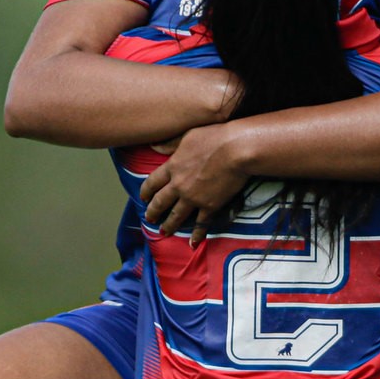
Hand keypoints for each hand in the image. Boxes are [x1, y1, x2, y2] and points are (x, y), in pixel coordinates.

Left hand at [139, 123, 247, 242]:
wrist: (236, 150)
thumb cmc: (214, 137)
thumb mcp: (187, 135)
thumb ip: (170, 143)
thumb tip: (154, 146)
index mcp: (172, 166)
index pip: (153, 182)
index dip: (146, 191)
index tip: (143, 197)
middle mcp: (179, 185)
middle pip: (160, 202)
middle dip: (153, 211)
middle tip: (149, 218)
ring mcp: (193, 198)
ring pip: (176, 216)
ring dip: (169, 225)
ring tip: (164, 232)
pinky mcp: (209, 207)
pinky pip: (200, 224)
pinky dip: (196, 235)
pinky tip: (192, 243)